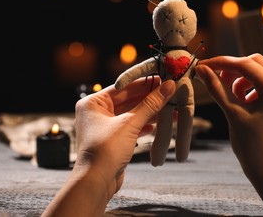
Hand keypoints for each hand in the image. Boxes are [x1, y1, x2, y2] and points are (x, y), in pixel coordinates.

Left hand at [42, 77, 175, 216]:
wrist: (96, 183)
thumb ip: (150, 104)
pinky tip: (155, 125)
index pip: (123, 87)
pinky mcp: (111, 140)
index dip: (145, 83)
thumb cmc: (106, 150)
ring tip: (169, 110)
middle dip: (149, 100)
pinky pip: (130, 127)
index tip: (163, 79)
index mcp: (93, 102)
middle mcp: (96, 112)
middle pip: (128, 100)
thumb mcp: (130, 124)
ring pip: (130, 115)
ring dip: (149, 113)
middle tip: (169, 94)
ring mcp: (104, 127)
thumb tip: (169, 86)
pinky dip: (142, 126)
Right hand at [195, 54, 262, 215]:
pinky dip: (248, 88)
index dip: (222, 63)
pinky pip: (262, 85)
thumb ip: (217, 88)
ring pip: (259, 73)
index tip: (203, 65)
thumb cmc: (254, 147)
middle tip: (213, 77)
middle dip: (232, 68)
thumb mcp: (233, 113)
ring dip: (239, 78)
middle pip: (255, 63)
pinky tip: (238, 100)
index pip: (246, 64)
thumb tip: (201, 70)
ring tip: (226, 93)